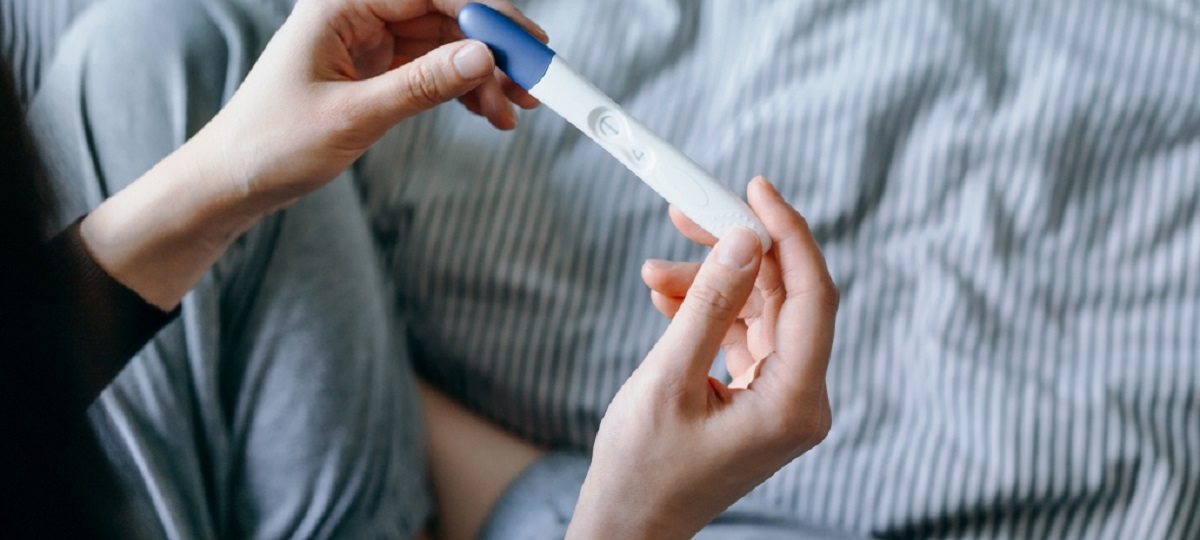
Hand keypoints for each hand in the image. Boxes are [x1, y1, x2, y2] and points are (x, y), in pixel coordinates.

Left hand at [80, 0, 544, 310]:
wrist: (234, 181)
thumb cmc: (272, 143)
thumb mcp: (353, 116)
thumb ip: (421, 84)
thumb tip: (482, 57)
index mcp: (341, 4)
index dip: (486, 13)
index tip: (526, 44)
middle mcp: (358, 13)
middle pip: (446, 15)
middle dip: (493, 49)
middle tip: (534, 82)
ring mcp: (369, 41)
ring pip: (446, 44)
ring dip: (484, 75)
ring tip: (515, 109)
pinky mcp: (376, 70)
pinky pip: (433, 69)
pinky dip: (463, 90)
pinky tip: (489, 112)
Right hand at [566, 177, 837, 539]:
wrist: (630, 524)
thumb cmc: (643, 470)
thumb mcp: (669, 379)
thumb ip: (710, 305)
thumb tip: (744, 240)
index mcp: (794, 403)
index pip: (814, 296)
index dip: (788, 234)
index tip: (755, 190)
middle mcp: (800, 398)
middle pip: (784, 296)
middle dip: (735, 252)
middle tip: (688, 214)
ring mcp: (780, 398)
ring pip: (758, 311)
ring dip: (709, 283)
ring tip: (654, 274)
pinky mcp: (757, 396)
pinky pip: (741, 333)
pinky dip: (706, 311)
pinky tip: (667, 299)